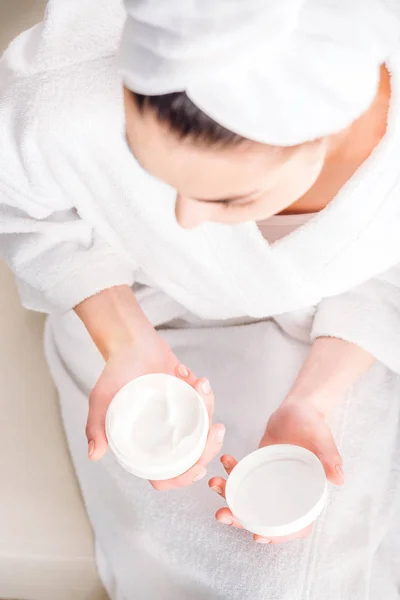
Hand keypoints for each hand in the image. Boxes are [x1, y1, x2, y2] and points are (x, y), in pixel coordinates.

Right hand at [86, 328, 224, 489]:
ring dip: (209, 409)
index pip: (165, 473)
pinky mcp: (189, 396)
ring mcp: (179, 415)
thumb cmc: (114, 371)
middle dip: (210, 447)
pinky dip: (205, 391)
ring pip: (204, 427)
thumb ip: (96, 426)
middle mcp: (165, 433)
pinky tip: (194, 377)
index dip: (182, 478)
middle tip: (217, 430)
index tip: (197, 469)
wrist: (130, 341)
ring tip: (200, 386)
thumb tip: (94, 455)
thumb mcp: (101, 400)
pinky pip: (205, 401)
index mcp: (145, 443)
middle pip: (193, 454)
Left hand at [209, 401, 342, 543]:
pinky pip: (242, 477)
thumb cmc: (315, 424)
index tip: (257, 537)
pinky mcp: (258, 468)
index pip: (294, 526)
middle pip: (262, 516)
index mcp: (305, 495)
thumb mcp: (323, 439)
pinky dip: (231, 472)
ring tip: (214, 483)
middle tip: (222, 514)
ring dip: (228, 495)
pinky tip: (225, 460)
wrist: (299, 407)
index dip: (277, 536)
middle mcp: (286, 493)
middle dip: (240, 519)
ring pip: (247, 498)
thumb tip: (338, 479)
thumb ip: (329, 458)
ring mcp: (270, 481)